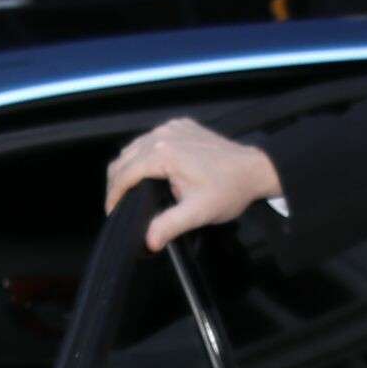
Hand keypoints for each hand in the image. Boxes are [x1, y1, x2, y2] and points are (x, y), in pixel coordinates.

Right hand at [103, 115, 285, 248]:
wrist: (254, 169)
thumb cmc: (229, 188)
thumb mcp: (197, 213)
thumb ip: (168, 226)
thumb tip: (149, 241)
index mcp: (163, 154)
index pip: (123, 174)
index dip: (113, 196)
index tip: (112, 212)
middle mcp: (163, 135)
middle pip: (124, 158)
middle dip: (116, 182)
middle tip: (119, 204)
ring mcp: (172, 127)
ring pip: (135, 146)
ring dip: (128, 167)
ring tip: (130, 190)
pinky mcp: (181, 126)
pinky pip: (151, 138)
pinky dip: (144, 154)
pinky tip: (150, 171)